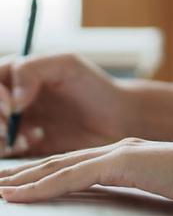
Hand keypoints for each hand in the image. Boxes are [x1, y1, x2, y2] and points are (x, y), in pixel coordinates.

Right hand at [0, 54, 132, 156]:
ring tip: (25, 138)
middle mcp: (17, 98)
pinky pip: (6, 150)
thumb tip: (12, 100)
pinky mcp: (31, 145)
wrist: (118, 118)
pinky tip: (32, 144)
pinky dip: (9, 150)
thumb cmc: (96, 88)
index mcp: (21, 75)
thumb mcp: (67, 65)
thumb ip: (33, 69)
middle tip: (11, 127)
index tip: (14, 108)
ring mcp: (23, 123)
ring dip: (0, 138)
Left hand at [0, 138, 172, 213]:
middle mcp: (115, 150)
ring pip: (60, 167)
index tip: (26, 184)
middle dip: (28, 174)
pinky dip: (44, 187)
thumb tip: (130, 197)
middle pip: (62, 162)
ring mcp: (116, 154)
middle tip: (2, 183)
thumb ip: (139, 186)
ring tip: (1, 190)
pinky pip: (73, 178)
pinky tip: (20, 196)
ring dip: (27, 180)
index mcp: (124, 155)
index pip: (78, 166)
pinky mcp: (120, 164)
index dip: (49, 174)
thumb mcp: (158, 184)